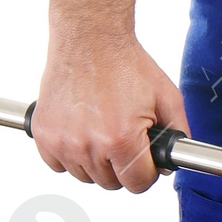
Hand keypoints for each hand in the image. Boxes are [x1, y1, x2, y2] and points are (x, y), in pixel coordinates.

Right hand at [30, 18, 188, 192]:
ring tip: (102, 128)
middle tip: (124, 136)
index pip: (137, 184)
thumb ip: (177, 133)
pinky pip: (58, 164)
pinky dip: (70, 154)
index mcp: (121, 139)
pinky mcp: (43, 134)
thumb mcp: (167, 96)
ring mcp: (62, 141)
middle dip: (122, 165)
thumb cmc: (125, 64)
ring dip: (96, 160)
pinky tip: (81, 130)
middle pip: (111, 183)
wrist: (90, 37)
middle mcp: (88, 144)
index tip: (145, 157)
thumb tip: (171, 162)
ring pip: (85, 175)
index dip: (147, 171)